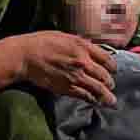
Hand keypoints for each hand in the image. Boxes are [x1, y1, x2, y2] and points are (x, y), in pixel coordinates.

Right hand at [0, 31, 117, 105]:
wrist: (25, 56)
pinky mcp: (67, 88)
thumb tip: (90, 49)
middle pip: (104, 75)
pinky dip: (92, 100)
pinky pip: (85, 96)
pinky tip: (96, 102)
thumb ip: (79, 44)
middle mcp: (83, 61)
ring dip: (106, 96)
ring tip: (111, 102)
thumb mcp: (64, 36)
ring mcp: (76, 76)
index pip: (106, 59)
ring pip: (98, 89)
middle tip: (111, 85)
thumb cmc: (41, 43)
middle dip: (109, 82)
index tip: (113, 70)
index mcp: (83, 46)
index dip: (112, 66)